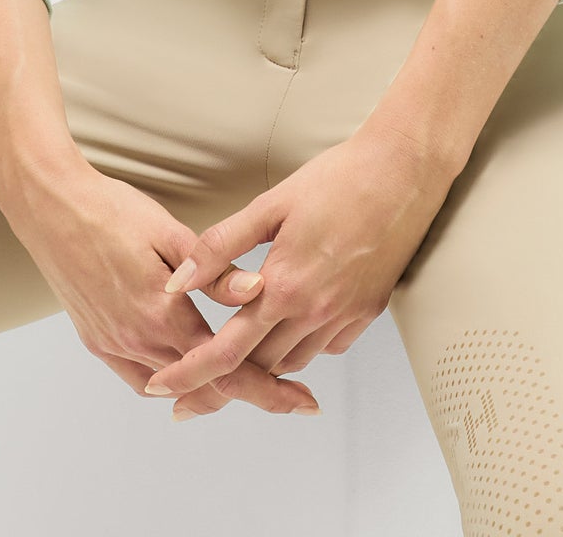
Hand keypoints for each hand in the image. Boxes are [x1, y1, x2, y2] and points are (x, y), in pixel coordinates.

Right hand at [0, 158, 322, 419]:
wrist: (49, 205)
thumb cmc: (110, 208)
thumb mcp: (168, 231)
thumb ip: (214, 270)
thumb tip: (258, 291)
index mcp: (162, 313)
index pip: (227, 367)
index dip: (269, 389)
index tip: (302, 403)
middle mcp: (137, 338)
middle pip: (205, 385)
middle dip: (251, 394)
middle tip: (290, 398)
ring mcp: (113, 343)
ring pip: (173, 387)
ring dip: (211, 390)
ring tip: (247, 383)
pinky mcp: (97, 340)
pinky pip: (140, 378)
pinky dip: (170, 383)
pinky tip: (187, 373)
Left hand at [143, 118, 458, 417]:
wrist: (403, 173)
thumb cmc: (337, 178)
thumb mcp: (270, 204)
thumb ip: (220, 246)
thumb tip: (177, 280)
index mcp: (283, 286)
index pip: (226, 350)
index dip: (189, 374)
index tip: (160, 389)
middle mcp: (315, 312)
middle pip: (257, 368)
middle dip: (219, 383)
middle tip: (186, 387)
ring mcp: (345, 316)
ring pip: (291, 363)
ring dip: (260, 366)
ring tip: (231, 361)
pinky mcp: (367, 313)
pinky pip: (324, 347)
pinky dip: (299, 346)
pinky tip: (285, 328)